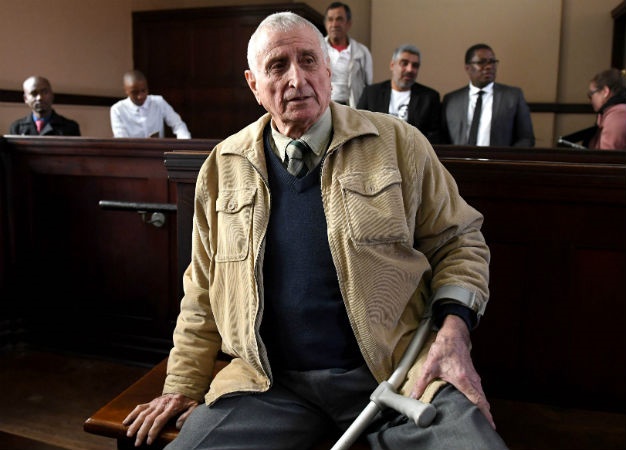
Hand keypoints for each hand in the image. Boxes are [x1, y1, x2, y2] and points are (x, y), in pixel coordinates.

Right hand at [123, 393, 198, 445]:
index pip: (159, 420)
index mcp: (171, 406)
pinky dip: (132, 414)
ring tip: (129, 435)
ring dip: (134, 425)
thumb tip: (178, 426)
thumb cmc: (189, 399)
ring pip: (142, 414)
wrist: (183, 385)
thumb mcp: (194, 406)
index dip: (153, 431)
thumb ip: (187, 416)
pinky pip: (140, 407)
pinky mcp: (151, 402)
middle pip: (149, 419)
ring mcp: (155, 403)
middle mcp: (161, 404)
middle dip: (142, 432)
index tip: (149, 441)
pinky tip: (125, 422)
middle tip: (137, 443)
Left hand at [409, 314, 494, 428]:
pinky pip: (479, 390)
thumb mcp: (429, 366)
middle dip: (485, 414)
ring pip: (482, 395)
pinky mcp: (473, 375)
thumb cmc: (443, 349)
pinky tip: (476, 405)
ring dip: (483, 407)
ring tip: (482, 420)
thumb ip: (421, 383)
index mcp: (463, 379)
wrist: (453, 335)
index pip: (477, 400)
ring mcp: (474, 377)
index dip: (483, 413)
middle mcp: (472, 379)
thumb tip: (413, 396)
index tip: (488, 424)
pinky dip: (480, 399)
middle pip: (483, 400)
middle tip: (486, 427)